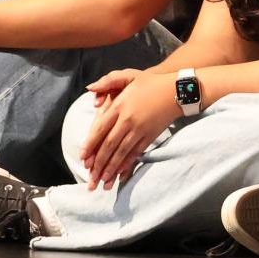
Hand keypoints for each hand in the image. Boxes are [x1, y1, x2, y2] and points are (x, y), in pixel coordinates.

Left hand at [78, 69, 179, 189]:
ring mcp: (140, 130)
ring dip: (111, 169)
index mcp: (120, 106)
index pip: (100, 129)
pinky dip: (127, 165)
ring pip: (122, 153)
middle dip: (98, 163)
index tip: (83, 158)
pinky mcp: (150, 136)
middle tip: (91, 179)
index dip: (90, 145)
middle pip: (109, 145)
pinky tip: (121, 175)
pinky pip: (136, 153)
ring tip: (103, 182)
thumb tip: (89, 88)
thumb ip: (107, 81)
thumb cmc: (149, 82)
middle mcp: (128, 120)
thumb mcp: (128, 75)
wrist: (176, 91)